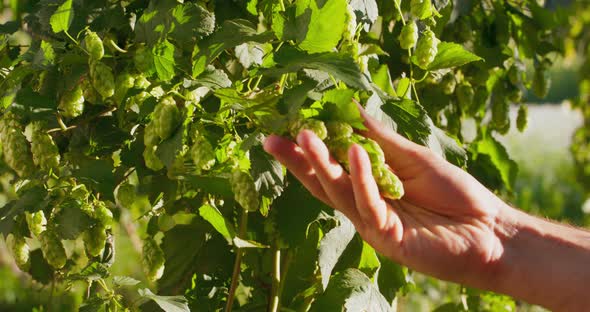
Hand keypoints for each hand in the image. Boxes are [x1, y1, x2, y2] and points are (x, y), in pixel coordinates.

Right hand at [263, 108, 509, 288]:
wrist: (490, 231)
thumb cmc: (453, 194)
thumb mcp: (413, 157)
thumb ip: (380, 138)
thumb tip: (353, 108)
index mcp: (368, 187)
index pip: (331, 167)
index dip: (307, 150)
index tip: (287, 126)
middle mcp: (364, 207)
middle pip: (324, 182)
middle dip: (298, 161)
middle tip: (272, 139)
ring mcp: (374, 224)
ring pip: (339, 192)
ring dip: (322, 163)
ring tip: (305, 135)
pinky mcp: (388, 238)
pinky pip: (370, 203)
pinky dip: (361, 177)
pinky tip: (352, 151)